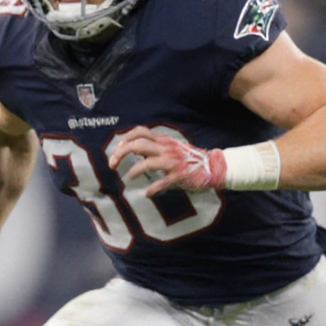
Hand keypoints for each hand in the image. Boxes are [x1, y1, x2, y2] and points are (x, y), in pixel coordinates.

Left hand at [108, 126, 224, 196]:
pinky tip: (147, 193)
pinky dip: (152, 189)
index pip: (139, 131)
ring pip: (146, 163)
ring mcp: (172, 162)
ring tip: (128, 178)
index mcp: (163, 140)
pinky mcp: (178, 175)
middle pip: (137, 144)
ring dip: (133, 171)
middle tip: (111, 165)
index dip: (124, 139)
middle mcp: (166, 148)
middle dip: (120, 154)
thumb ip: (154, 148)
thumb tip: (133, 151)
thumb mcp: (171, 148)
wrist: (213, 167)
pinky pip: (161, 182)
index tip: (115, 151)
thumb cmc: (189, 159)